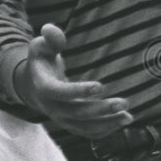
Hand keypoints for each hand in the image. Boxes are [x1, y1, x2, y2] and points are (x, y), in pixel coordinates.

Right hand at [14, 24, 132, 138]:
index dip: (78, 91)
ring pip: (84, 126)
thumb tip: (50, 28)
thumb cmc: (41, 61)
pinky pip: (87, 132)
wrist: (32, 85)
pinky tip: (122, 121)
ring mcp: (60, 119)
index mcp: (43, 87)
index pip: (59, 92)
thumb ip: (50, 38)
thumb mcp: (41, 46)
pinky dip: (105, 130)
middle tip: (123, 102)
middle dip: (100, 109)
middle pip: (76, 113)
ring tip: (128, 115)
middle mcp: (51, 107)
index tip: (100, 86)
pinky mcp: (70, 124)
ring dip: (107, 123)